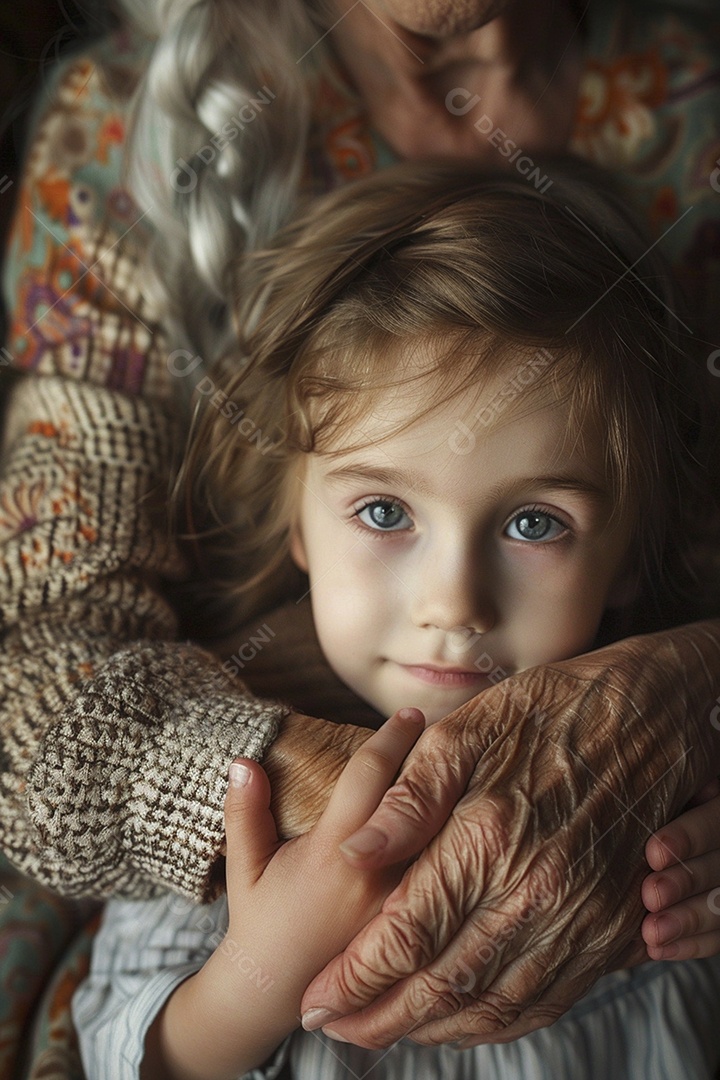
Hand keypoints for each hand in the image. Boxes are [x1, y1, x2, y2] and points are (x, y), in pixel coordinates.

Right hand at [149, 709, 424, 1079]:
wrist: (279, 995)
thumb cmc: (261, 920)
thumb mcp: (246, 867)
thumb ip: (245, 812)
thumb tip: (242, 760)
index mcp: (336, 853)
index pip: (371, 779)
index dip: (391, 740)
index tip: (409, 716)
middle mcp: (378, 877)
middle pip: (420, 802)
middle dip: (436, 763)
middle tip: (452, 730)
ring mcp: (402, 903)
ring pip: (439, 836)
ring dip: (449, 799)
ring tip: (464, 767)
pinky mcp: (416, 922)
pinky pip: (441, 869)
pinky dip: (449, 838)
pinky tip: (460, 817)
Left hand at [300, 622, 719, 1047]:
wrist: (650, 717)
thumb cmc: (551, 712)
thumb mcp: (468, 730)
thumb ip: (410, 797)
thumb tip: (355, 851)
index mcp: (488, 839)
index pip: (406, 936)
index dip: (356, 979)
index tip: (317, 1001)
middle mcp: (537, 892)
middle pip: (444, 985)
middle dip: (380, 1017)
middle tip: (335, 1028)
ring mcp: (579, 918)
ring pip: (495, 1006)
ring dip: (434, 1030)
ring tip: (385, 1030)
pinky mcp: (610, 929)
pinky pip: (548, 1000)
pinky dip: (496, 1022)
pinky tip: (463, 1017)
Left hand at [642, 779, 719, 960]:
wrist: (644, 832)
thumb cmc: (638, 793)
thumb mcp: (658, 785)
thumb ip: (659, 785)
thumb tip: (624, 767)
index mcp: (716, 801)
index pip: (714, 820)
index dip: (688, 837)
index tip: (652, 853)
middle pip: (719, 865)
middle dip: (685, 882)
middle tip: (649, 895)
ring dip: (687, 921)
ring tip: (650, 933)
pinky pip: (717, 938)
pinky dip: (689, 946)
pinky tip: (658, 949)